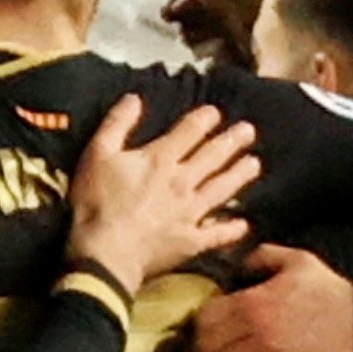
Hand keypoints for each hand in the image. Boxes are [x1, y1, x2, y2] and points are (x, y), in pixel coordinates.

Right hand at [69, 94, 258, 292]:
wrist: (106, 252)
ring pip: (221, 189)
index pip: (189, 132)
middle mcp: (182, 182)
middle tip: (249, 131)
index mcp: (160, 159)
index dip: (203, 119)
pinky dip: (232, 229)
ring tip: (255, 164)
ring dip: (239, 175)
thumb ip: (116, 124)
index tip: (215, 112)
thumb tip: (134, 98)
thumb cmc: (97, 203)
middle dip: (231, 141)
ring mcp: (191, 213)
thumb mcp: (98, 154)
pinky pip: (218, 234)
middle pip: (213, 157)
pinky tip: (244, 224)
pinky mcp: (192, 241)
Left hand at [179, 249, 352, 351]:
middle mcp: (253, 325)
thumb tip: (239, 263)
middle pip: (207, 347)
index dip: (192, 333)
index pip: (205, 316)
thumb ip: (262, 256)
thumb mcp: (297, 260)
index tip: (188, 345)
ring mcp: (267, 350)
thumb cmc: (330, 288)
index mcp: (252, 297)